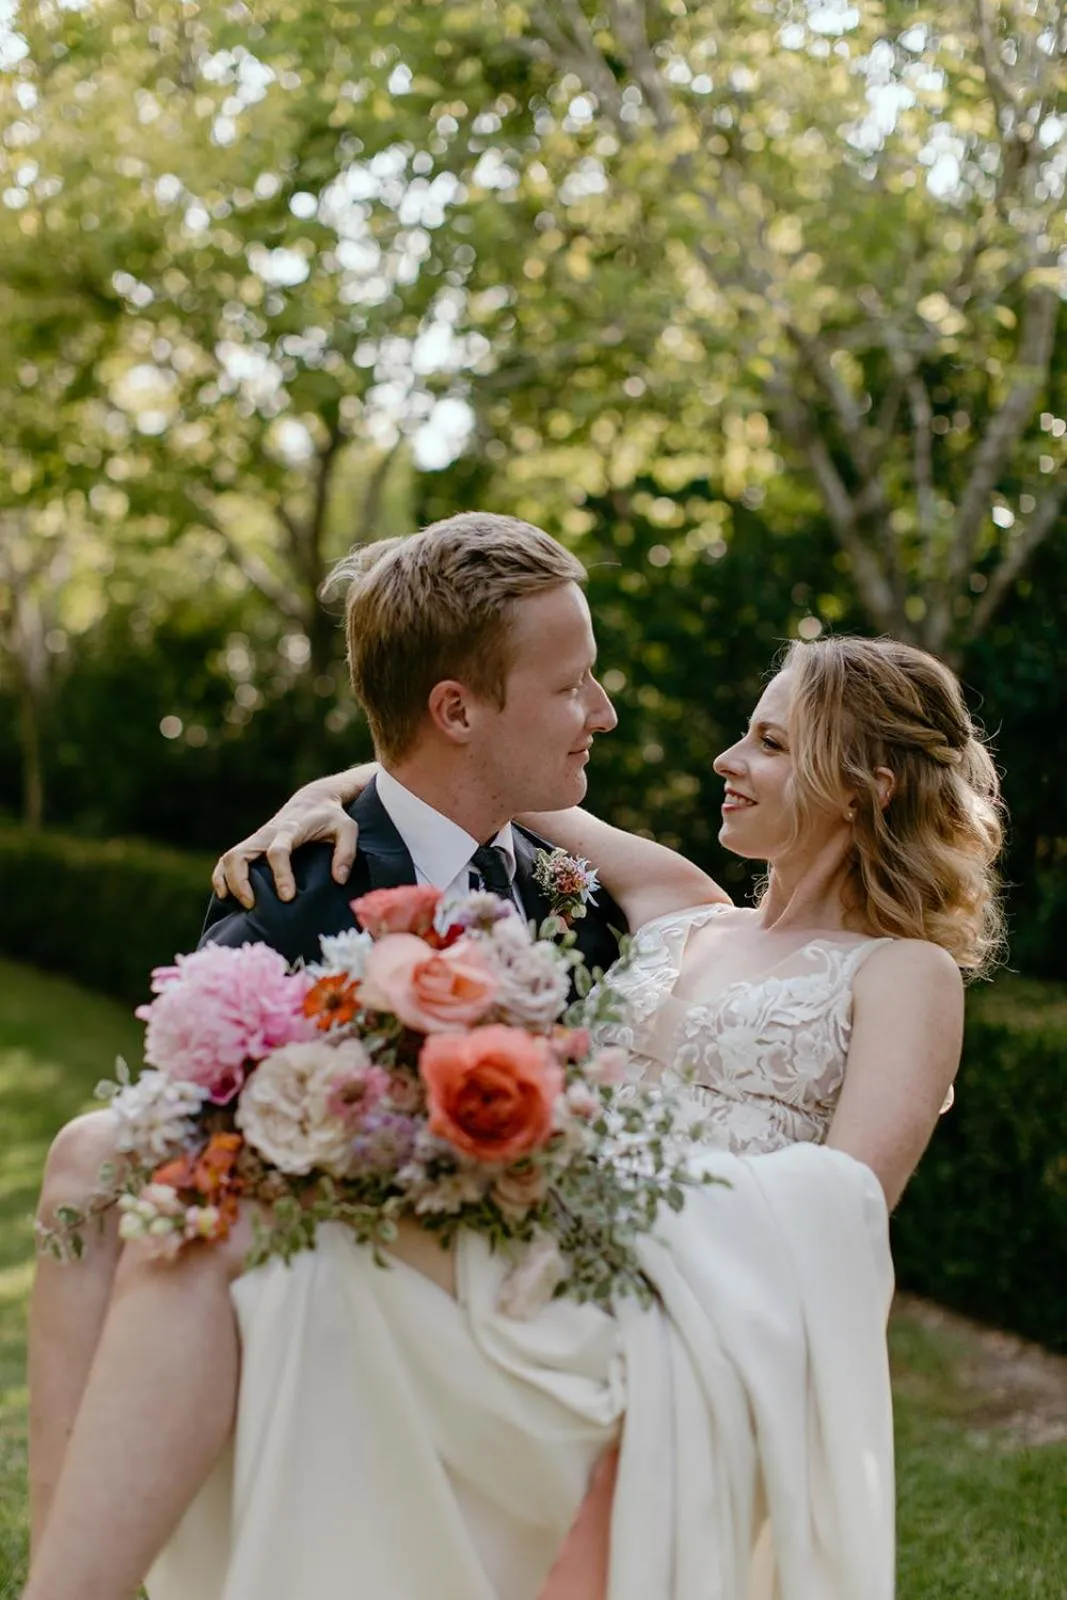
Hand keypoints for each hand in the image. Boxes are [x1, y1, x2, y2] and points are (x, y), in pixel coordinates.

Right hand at [211, 766, 372, 906]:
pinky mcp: (252, 844)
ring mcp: (257, 839)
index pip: (278, 851)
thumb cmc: (331, 817)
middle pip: (240, 854)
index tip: (287, 897)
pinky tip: (227, 895)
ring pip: (229, 857)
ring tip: (243, 904)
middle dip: (240, 882)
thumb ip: (346, 853)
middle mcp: (268, 833)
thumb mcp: (347, 829)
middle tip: (253, 905)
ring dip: (228, 882)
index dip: (280, 875)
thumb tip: (339, 879)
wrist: (313, 800)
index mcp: (291, 829)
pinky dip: (222, 877)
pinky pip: (228, 859)